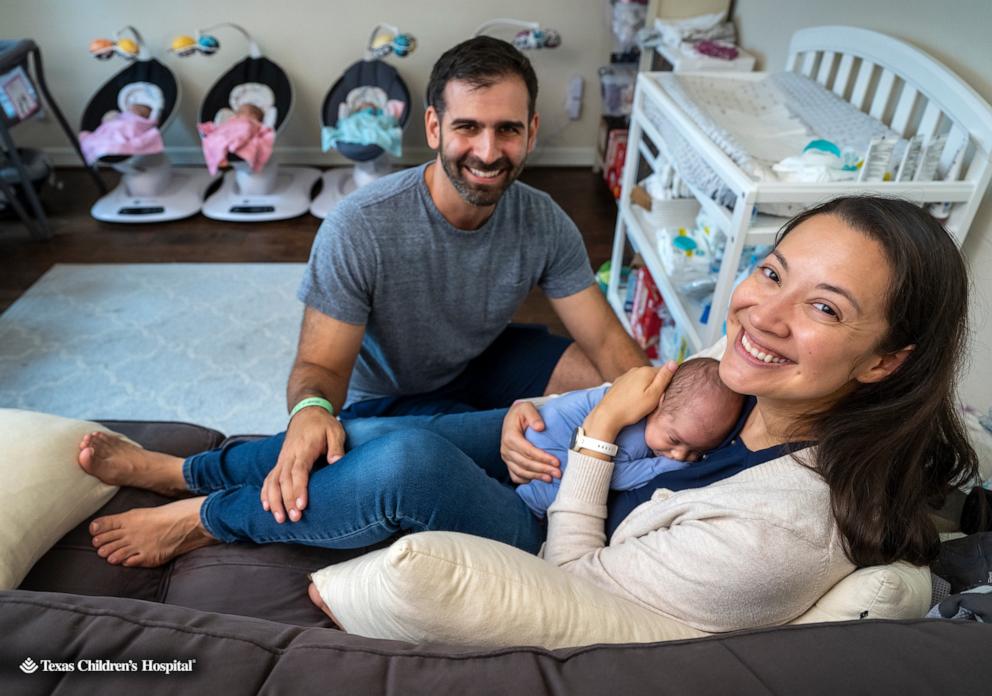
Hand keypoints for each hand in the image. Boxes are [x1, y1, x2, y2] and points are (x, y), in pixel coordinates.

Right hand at [262, 407, 344, 522]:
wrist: (307, 412)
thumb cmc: (323, 424)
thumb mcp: (335, 430)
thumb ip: (336, 446)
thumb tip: (337, 462)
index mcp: (304, 449)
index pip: (298, 471)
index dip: (299, 489)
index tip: (301, 505)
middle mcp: (289, 455)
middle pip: (284, 480)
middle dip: (287, 501)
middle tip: (295, 519)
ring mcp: (282, 459)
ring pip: (273, 481)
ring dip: (274, 501)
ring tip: (280, 519)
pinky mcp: (280, 462)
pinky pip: (269, 478)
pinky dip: (265, 493)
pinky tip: (266, 507)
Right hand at [500, 400, 560, 483]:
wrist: (513, 417)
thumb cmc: (522, 412)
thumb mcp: (527, 408)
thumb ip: (533, 416)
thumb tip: (540, 427)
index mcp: (510, 437)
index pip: (528, 451)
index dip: (543, 458)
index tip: (557, 462)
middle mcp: (506, 449)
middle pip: (526, 463)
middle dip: (543, 469)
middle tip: (558, 473)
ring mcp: (506, 457)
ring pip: (521, 472)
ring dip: (536, 476)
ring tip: (551, 478)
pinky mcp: (509, 462)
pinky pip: (515, 476)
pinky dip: (526, 479)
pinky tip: (537, 480)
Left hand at [584, 363, 677, 439]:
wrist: (607, 415)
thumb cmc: (632, 408)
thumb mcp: (653, 395)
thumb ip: (664, 378)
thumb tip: (674, 361)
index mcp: (646, 371)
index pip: (665, 371)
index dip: (668, 382)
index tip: (665, 394)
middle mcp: (635, 370)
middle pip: (653, 375)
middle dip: (656, 385)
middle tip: (655, 401)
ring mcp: (626, 376)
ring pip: (642, 380)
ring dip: (646, 388)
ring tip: (643, 403)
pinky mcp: (619, 383)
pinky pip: (632, 384)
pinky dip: (635, 391)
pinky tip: (633, 401)